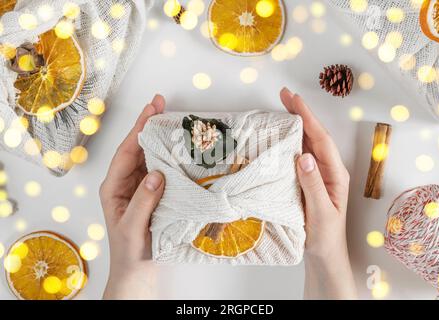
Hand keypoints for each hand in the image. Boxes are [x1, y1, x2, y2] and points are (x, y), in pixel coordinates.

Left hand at [100, 95, 165, 299]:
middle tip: (161, 103)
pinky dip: (170, 156)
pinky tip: (179, 147)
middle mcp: (126, 183)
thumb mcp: (133, 227)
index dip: (138, 129)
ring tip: (173, 119)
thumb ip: (143, 201)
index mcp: (114, 187)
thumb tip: (156, 173)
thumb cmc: (130, 251)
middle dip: (149, 125)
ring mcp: (141, 187)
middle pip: (138, 148)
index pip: (126, 152)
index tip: (150, 110)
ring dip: (161, 138)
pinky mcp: (154, 193)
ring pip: (150, 156)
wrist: (138, 271)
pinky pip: (162, 170)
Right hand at [280, 87, 356, 298]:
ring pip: (306, 143)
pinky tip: (280, 136)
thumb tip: (304, 156)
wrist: (324, 257)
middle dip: (301, 114)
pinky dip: (289, 142)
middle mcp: (327, 171)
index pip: (320, 140)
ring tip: (281, 108)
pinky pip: (298, 156)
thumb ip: (313, 185)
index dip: (307, 118)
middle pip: (314, 136)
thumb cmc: (325, 238)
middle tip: (284, 95)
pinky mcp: (307, 182)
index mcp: (335, 175)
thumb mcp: (320, 213)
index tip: (293, 100)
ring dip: (294, 124)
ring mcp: (317, 176)